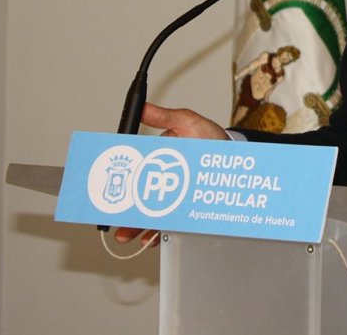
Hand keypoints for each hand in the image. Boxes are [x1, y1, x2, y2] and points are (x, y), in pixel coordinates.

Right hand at [113, 103, 228, 244]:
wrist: (237, 162)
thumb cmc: (213, 140)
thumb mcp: (189, 123)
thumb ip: (166, 117)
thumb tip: (142, 107)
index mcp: (160, 157)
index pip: (134, 169)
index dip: (121, 179)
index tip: (109, 187)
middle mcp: (163, 178)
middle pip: (138, 195)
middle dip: (124, 208)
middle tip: (114, 217)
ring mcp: (174, 195)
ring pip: (150, 212)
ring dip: (136, 224)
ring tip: (127, 234)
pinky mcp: (184, 209)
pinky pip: (168, 224)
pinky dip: (158, 232)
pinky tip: (150, 239)